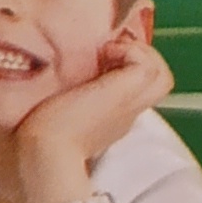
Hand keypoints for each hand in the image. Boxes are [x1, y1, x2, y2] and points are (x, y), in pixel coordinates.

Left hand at [15, 29, 174, 202]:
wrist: (46, 151)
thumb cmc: (41, 138)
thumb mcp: (59, 115)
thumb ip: (67, 101)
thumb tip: (54, 76)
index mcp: (111, 119)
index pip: (134, 92)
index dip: (125, 70)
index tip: (103, 60)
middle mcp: (126, 112)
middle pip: (156, 83)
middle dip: (138, 59)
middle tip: (110, 52)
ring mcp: (131, 103)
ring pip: (160, 74)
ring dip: (139, 54)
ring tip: (111, 51)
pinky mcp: (129, 91)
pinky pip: (147, 64)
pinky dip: (131, 51)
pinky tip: (106, 53)